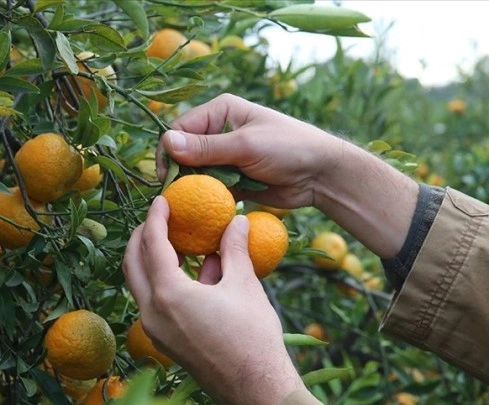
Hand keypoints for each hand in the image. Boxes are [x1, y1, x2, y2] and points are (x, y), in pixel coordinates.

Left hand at [123, 196, 314, 404]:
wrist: (255, 388)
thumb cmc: (252, 335)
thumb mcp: (244, 284)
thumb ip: (234, 249)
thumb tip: (236, 220)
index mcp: (168, 294)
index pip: (152, 244)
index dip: (156, 217)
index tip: (162, 199)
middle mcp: (152, 312)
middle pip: (133, 263)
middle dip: (141, 236)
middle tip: (157, 218)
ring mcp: (155, 330)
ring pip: (142, 284)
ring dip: (152, 260)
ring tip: (177, 241)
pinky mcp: (165, 340)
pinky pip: (156, 302)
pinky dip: (165, 282)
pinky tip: (195, 272)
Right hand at [157, 93, 343, 208]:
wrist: (321, 174)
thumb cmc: (288, 148)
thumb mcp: (245, 145)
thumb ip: (207, 147)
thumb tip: (167, 142)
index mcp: (220, 111)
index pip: (180, 128)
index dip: (170, 151)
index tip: (167, 176)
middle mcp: (219, 131)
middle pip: (184, 153)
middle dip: (181, 172)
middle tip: (180, 195)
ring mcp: (226, 156)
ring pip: (195, 173)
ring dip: (195, 187)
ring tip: (195, 204)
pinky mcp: (233, 179)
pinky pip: (211, 188)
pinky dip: (208, 198)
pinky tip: (208, 209)